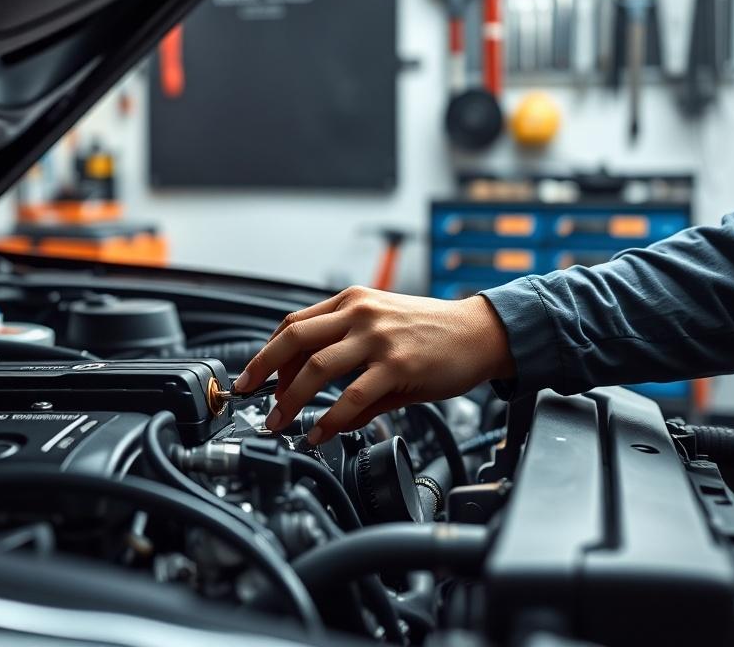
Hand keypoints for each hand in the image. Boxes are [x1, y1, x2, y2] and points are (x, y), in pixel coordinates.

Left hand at [232, 286, 514, 444]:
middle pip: (294, 338)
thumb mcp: (385, 333)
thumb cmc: (435, 332)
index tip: (254, 376)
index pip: (294, 323)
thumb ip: (352, 365)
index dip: (268, 352)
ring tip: (281, 421)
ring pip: (316, 368)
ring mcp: (378, 338)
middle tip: (251, 396)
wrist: (483, 332)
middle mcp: (360, 313)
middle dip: (263, 370)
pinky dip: (330, 419)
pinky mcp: (397, 364)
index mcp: (352, 301)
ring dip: (291, 399)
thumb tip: (329, 413)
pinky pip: (352, 396)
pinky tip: (321, 433)